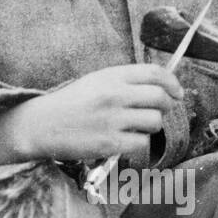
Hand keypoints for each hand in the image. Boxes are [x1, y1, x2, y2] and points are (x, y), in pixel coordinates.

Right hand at [16, 64, 184, 163]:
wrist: (40, 125)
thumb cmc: (70, 104)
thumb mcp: (96, 81)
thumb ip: (124, 82)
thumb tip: (159, 88)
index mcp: (112, 76)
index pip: (155, 73)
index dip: (172, 83)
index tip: (177, 93)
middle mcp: (115, 95)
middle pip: (160, 98)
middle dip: (166, 106)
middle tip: (158, 112)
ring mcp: (113, 119)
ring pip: (155, 122)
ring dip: (150, 126)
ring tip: (134, 127)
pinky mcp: (110, 142)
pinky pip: (141, 143)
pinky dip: (137, 143)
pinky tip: (123, 140)